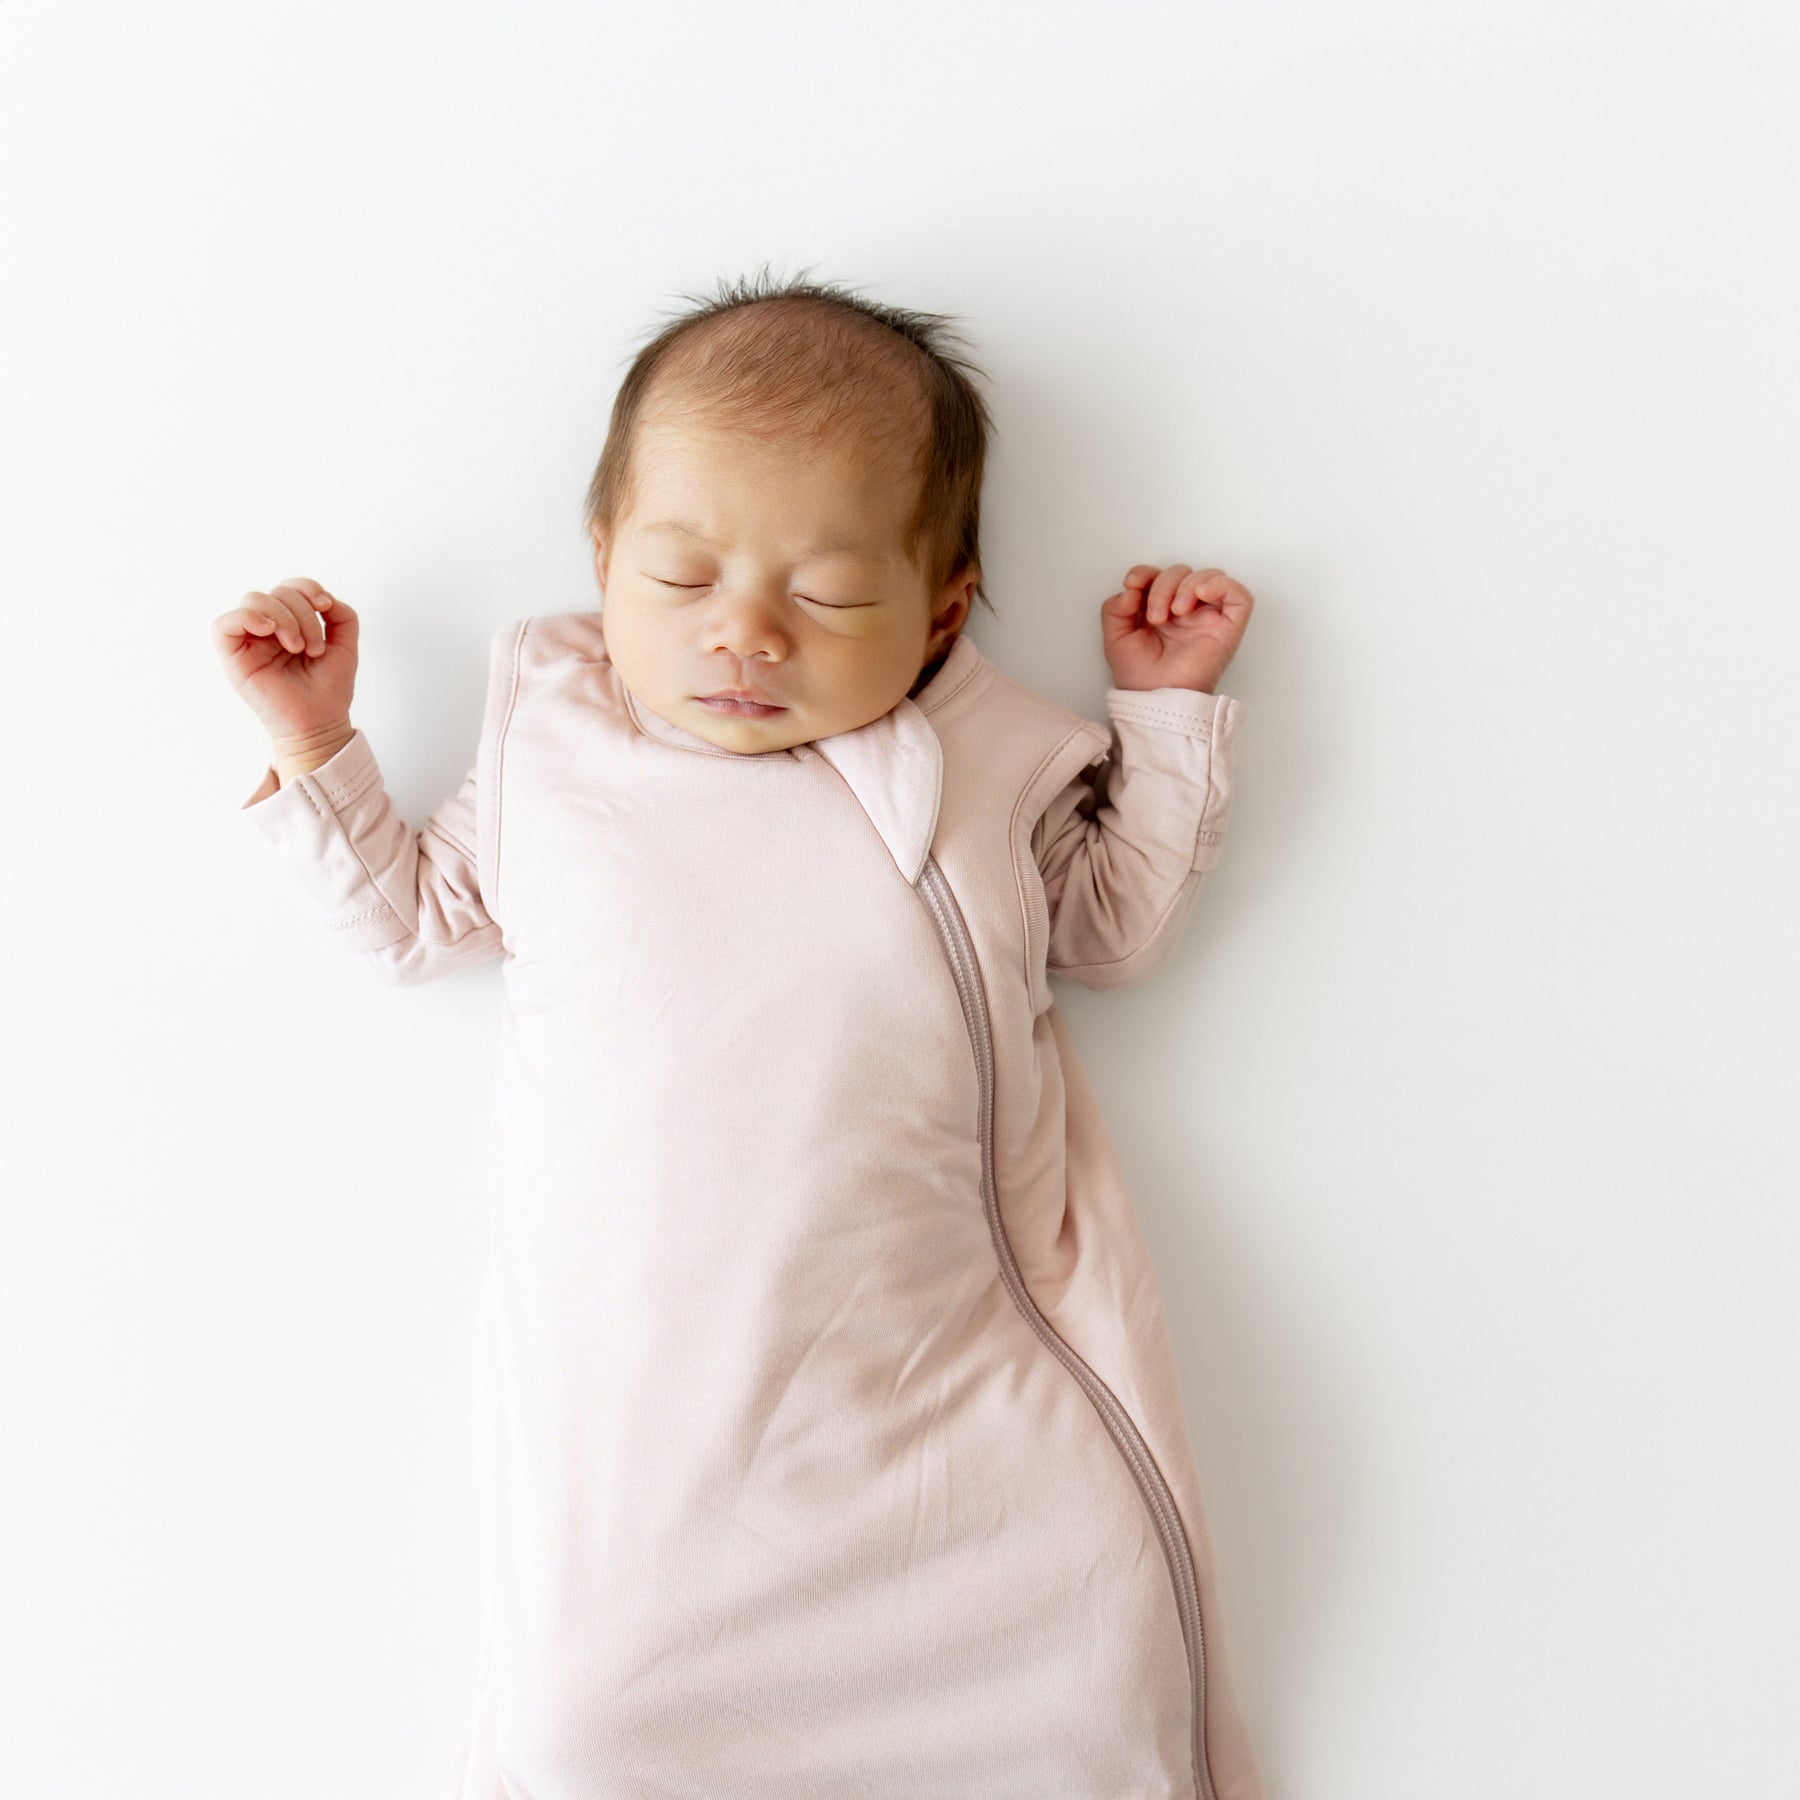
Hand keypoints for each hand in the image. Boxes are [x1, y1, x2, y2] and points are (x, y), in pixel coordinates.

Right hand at [212, 578, 359, 754]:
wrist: (321, 723)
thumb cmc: (329, 688)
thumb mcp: (345, 645)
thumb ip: (341, 615)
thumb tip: (323, 598)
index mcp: (290, 623)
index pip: (290, 587)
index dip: (308, 587)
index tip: (326, 607)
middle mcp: (267, 629)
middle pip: (275, 592)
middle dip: (302, 614)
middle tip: (314, 647)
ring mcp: (249, 642)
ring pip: (253, 600)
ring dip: (284, 618)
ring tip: (297, 647)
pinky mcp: (234, 657)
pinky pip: (224, 624)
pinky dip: (249, 618)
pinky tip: (271, 632)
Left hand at [1100, 564, 1253, 693]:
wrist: (1155, 699)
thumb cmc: (1140, 676)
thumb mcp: (1115, 637)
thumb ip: (1114, 607)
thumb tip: (1132, 587)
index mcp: (1160, 609)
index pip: (1159, 574)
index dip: (1146, 572)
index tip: (1133, 584)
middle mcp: (1186, 610)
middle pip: (1182, 572)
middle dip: (1164, 585)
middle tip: (1156, 616)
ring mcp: (1209, 617)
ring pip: (1210, 575)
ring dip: (1188, 584)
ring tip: (1176, 611)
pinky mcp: (1229, 627)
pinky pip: (1239, 595)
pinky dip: (1221, 585)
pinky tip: (1201, 594)